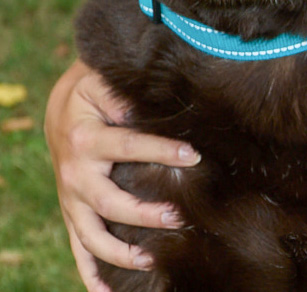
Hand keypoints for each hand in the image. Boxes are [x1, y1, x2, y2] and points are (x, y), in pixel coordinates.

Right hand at [44, 59, 200, 291]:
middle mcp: (76, 175)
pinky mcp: (73, 213)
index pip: (129, 146)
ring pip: (92, 237)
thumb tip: (146, 109)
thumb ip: (121, 94)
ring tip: (152, 259)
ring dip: (121, 253)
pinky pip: (78, 250)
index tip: (194, 156)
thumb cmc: (92, 93)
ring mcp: (72, 200)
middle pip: (110, 203)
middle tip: (179, 217)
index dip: (162, 151)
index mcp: (87, 139)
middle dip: (144, 214)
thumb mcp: (100, 83)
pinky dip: (91, 275)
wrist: (61, 109)